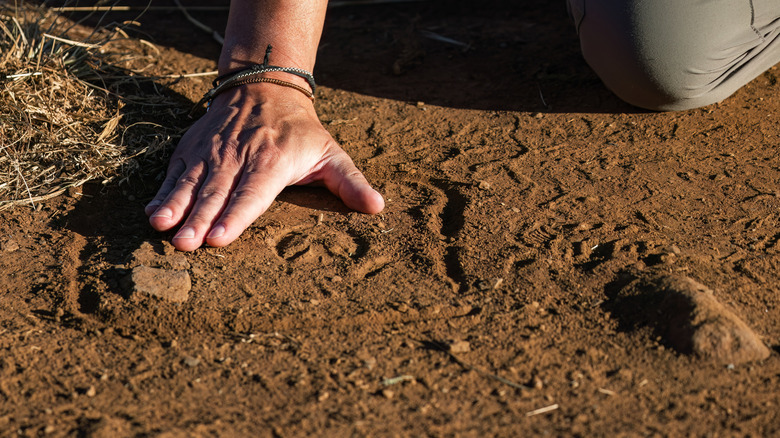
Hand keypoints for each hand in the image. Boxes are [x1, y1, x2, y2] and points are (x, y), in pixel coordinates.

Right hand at [144, 83, 384, 250]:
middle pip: (217, 192)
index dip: (235, 216)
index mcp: (273, 161)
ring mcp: (212, 152)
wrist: (263, 86)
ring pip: (192, 181)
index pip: (253, 193)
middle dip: (199, 219)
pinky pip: (176, 171)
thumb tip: (378, 207)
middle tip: (183, 244)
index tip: (219, 237)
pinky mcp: (193, 149)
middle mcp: (239, 157)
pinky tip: (152, 212)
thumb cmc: (301, 130)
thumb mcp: (331, 152)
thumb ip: (351, 183)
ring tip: (161, 227)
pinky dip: (163, 191)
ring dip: (176, 205)